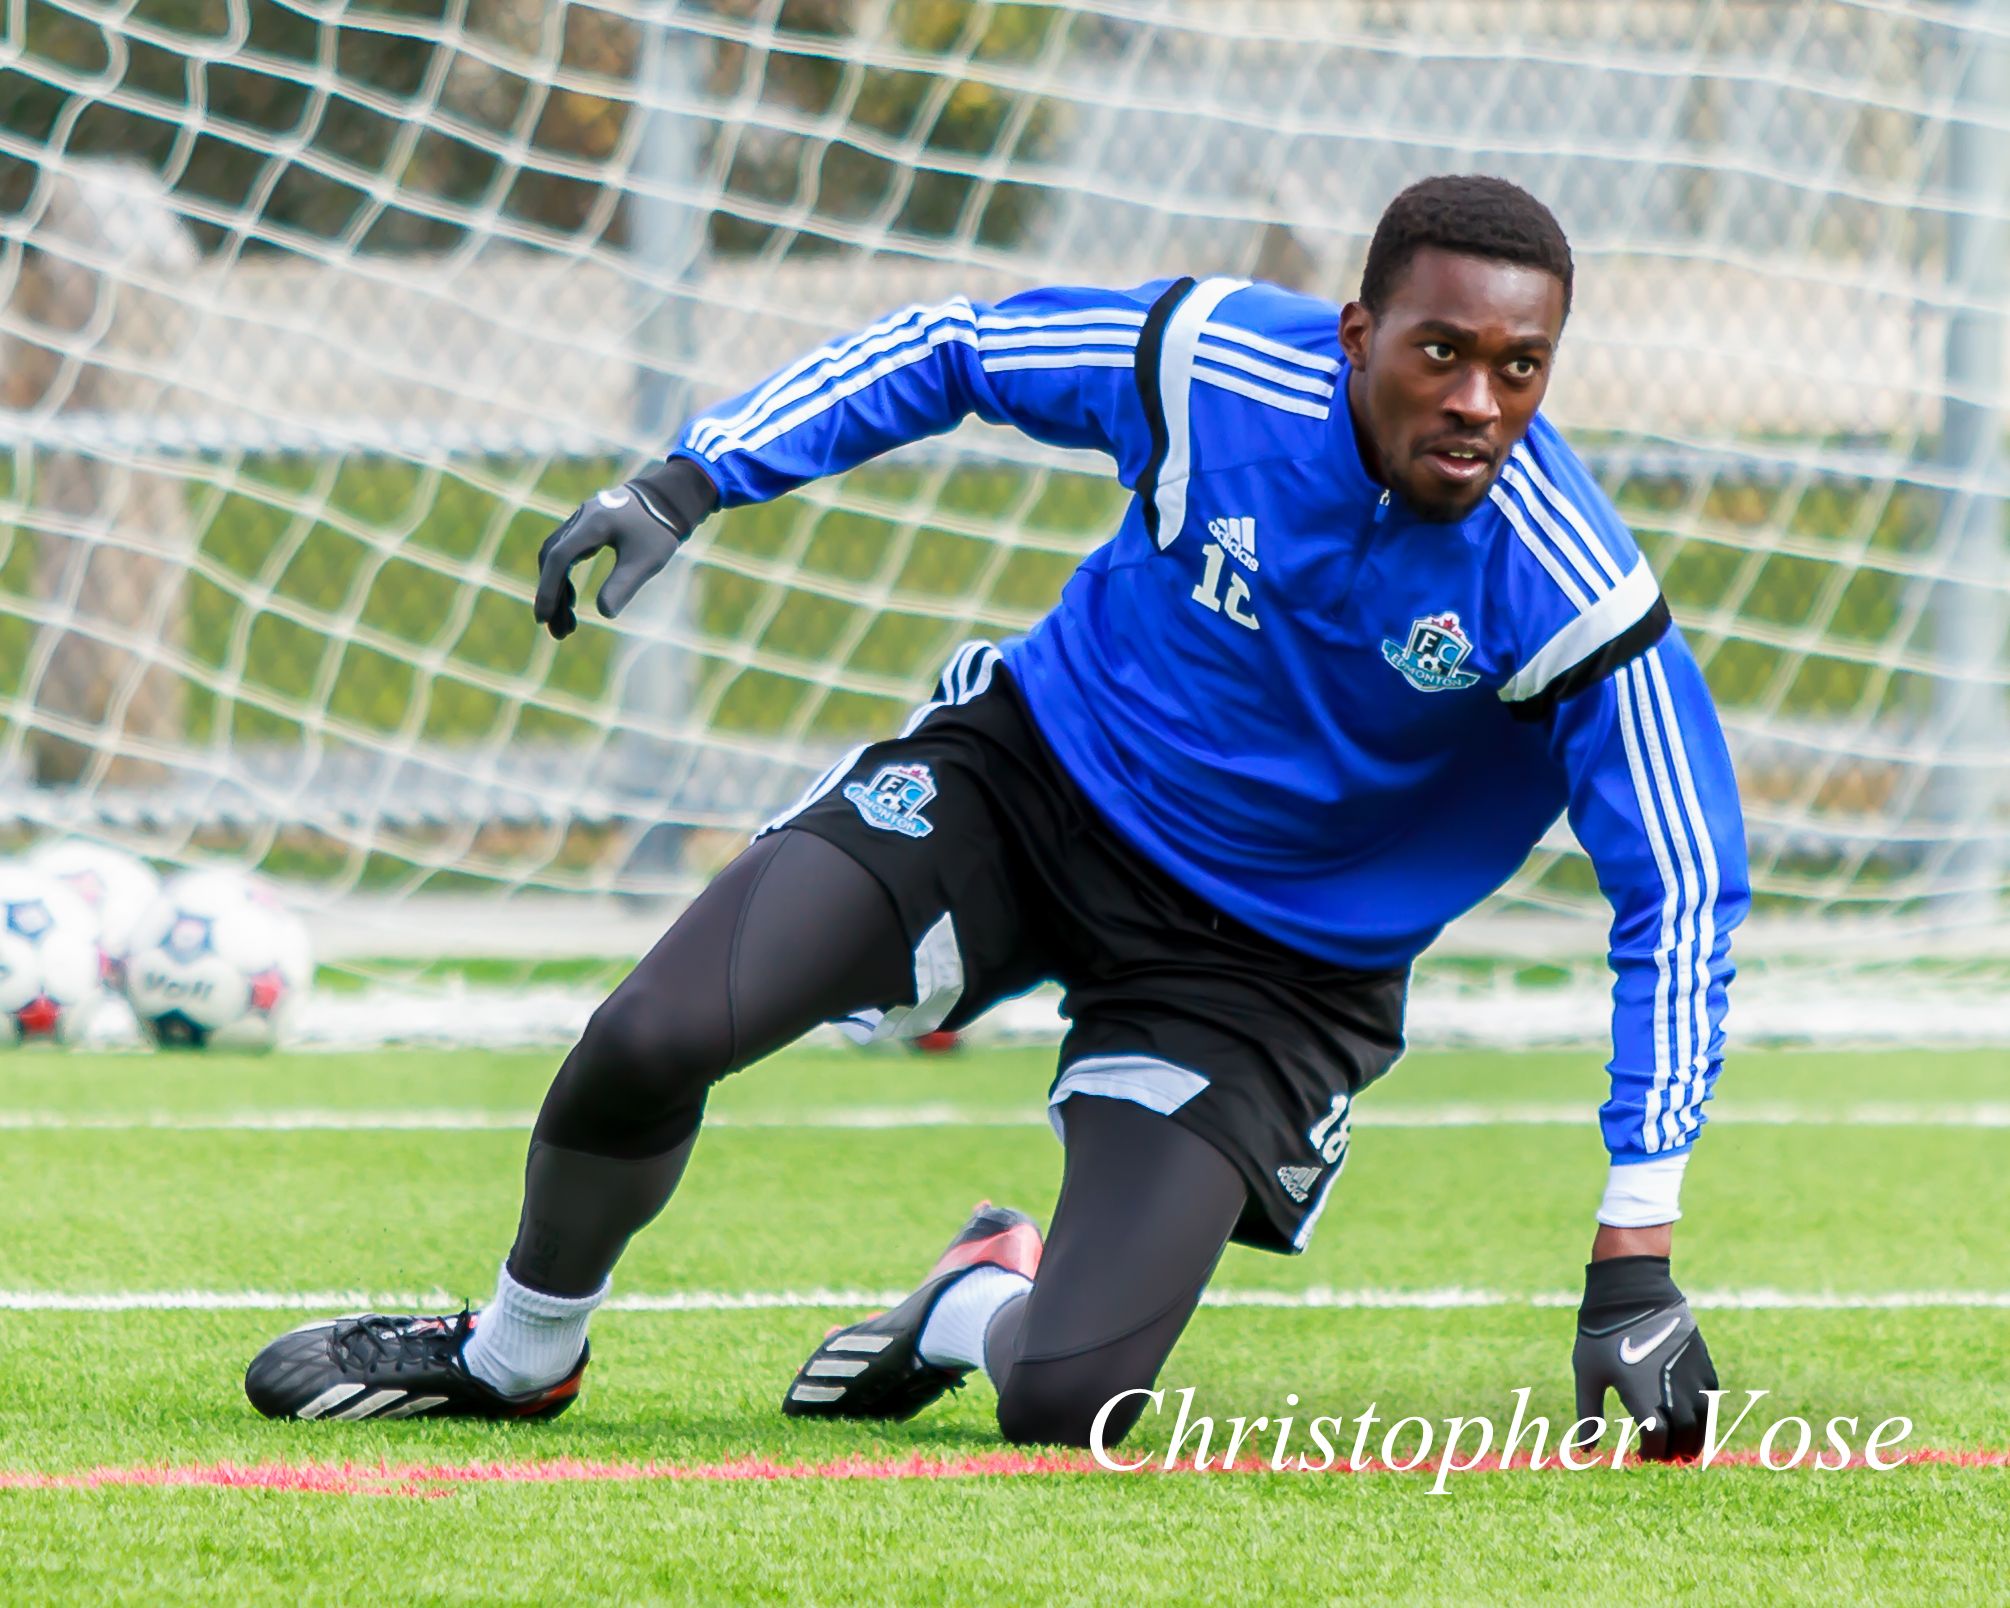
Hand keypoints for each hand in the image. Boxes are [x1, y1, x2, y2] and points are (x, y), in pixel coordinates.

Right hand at [534, 457, 717, 639]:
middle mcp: (581, 518)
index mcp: (593, 524)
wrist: (668, 498)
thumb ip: (624, 585)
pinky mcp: (586, 525)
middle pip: (552, 558)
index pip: (560, 557)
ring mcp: (581, 520)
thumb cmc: (660, 529)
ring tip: (565, 624)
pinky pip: (566, 551)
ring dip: (556, 589)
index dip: (549, 589)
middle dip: (551, 596)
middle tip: (557, 631)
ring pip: (557, 556)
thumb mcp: (646, 560)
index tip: (544, 617)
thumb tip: (604, 613)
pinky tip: (570, 600)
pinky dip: (564, 576)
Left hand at [1571, 1254, 1717, 1461]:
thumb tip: (1586, 1451)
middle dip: (1674, 1452)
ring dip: (1695, 1440)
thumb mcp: (1588, 1374)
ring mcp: (1691, 1376)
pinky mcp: (1701, 1362)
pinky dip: (1705, 1416)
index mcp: (1643, 1396)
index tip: (1639, 1457)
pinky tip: (1693, 1420)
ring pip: (1702, 1421)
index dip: (1650, 1455)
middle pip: (1683, 1435)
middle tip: (1664, 1459)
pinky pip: (1710, 1398)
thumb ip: (1588, 1414)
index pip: (1656, 1441)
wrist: (1632, 1290)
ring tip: (1683, 1450)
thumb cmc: (1603, 1333)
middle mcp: (1673, 1391)